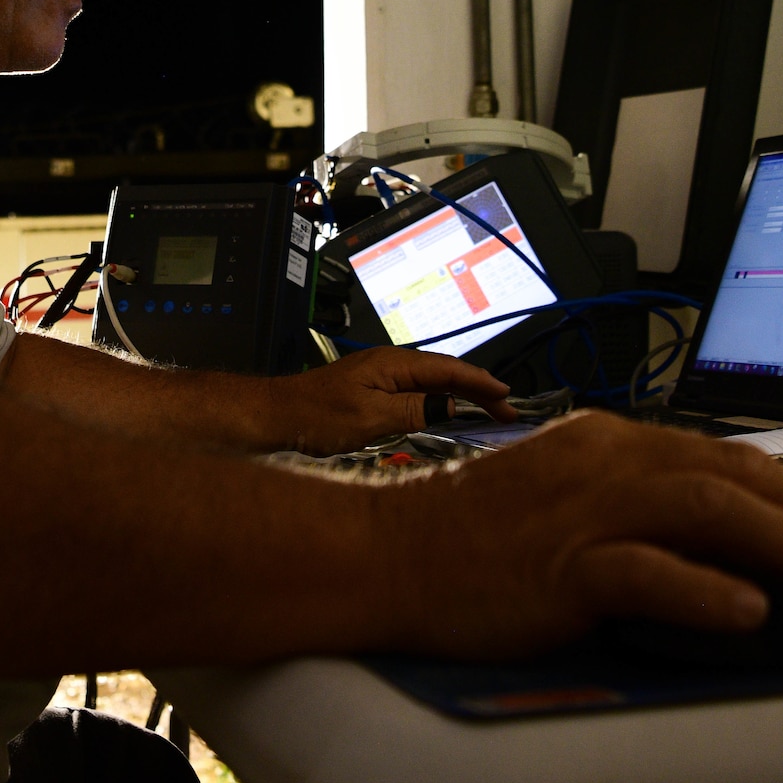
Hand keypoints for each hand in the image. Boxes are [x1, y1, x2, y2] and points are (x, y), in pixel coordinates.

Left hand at [260, 347, 515, 454]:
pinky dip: (438, 404)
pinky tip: (447, 415)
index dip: (479, 383)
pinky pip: (415, 396)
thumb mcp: (371, 417)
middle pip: (444, 376)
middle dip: (477, 391)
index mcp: (392, 364)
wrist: (275, 416)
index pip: (447, 371)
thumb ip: (414, 410)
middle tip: (506, 410)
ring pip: (431, 385)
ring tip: (488, 412)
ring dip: (460, 398)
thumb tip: (451, 405)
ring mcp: (381, 379)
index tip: (506, 396)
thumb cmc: (316, 415)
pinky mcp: (372, 394)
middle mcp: (390, 366)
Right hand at [389, 411, 782, 657]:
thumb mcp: (556, 496)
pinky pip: (645, 571)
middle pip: (724, 473)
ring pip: (701, 507)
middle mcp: (601, 462)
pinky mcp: (560, 564)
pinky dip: (702, 588)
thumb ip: (625, 504)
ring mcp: (580, 511)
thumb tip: (705, 540)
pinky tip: (748, 609)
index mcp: (603, 443)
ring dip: (781, 538)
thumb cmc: (466, 537)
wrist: (384, 554)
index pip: (714, 454)